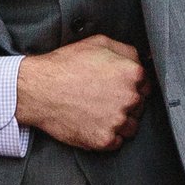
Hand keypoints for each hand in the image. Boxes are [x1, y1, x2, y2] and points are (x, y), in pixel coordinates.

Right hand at [14, 36, 146, 154]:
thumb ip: (127, 51)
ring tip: (98, 112)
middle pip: (140, 106)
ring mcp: (117, 121)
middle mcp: (129, 98)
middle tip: (104, 98)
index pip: (146, 84)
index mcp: (131, 74)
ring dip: (120, 122)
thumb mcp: (98, 43)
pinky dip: (107, 136)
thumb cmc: (65, 65)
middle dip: (126, 103)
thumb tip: (142, 59)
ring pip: (131, 127)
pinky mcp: (104, 139)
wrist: (38, 89)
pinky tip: (93, 123)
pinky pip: (116, 142)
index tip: (118, 87)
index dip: (132, 85)